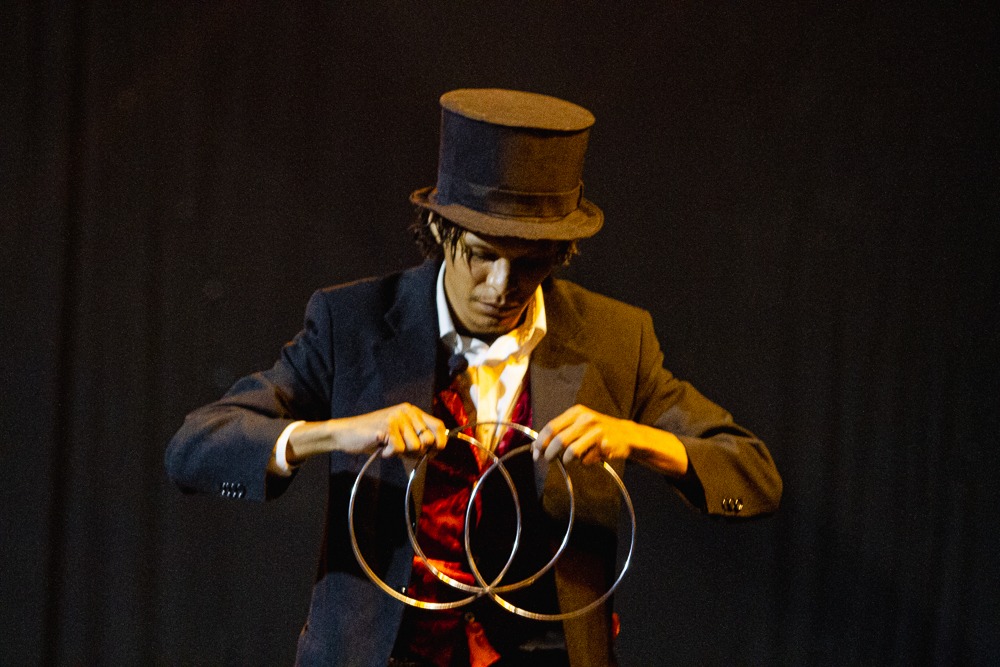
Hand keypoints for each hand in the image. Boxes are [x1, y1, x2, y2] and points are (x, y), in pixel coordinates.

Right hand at [287, 403, 446, 462]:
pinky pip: (398, 449)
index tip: (433, 453)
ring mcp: (396, 417)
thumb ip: (416, 438)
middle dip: (417, 451)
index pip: (438, 425)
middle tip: (401, 450)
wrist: (346, 433)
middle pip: (427, 439)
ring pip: (414, 446)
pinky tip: (382, 448)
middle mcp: (406, 411)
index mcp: (412, 411)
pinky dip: (389, 454)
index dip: (440, 442)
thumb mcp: (400, 434)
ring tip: (389, 447)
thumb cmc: (374, 436)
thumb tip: (436, 449)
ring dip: (401, 453)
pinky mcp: (386, 426)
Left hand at [533, 405, 635, 464]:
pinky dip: (584, 462)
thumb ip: (560, 431)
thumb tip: (536, 447)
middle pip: (559, 440)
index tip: (535, 453)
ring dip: (567, 460)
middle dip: (550, 454)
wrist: (626, 435)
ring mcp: (597, 432)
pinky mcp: (605, 445)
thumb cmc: (597, 430)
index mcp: (576, 412)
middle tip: (548, 460)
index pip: (551, 427)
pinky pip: (585, 460)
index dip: (541, 442)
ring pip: (571, 452)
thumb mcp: (579, 423)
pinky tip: (590, 456)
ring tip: (570, 459)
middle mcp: (586, 419)